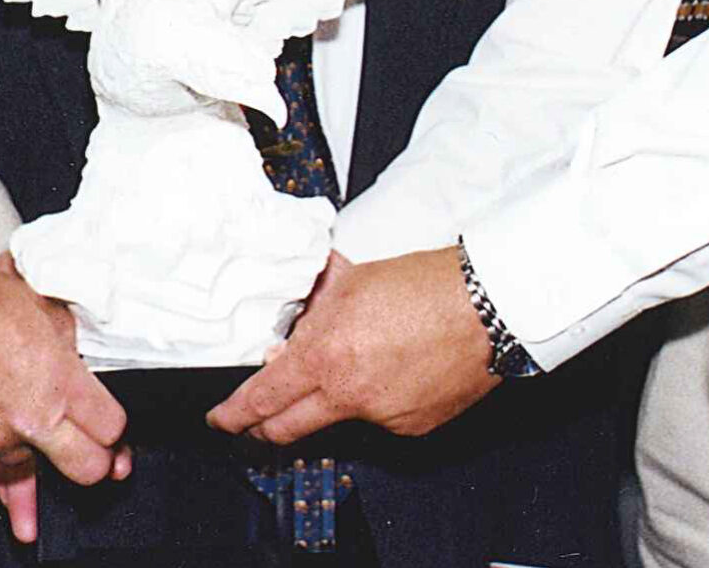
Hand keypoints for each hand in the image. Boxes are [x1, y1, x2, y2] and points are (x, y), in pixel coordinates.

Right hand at [0, 250, 130, 544]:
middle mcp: (31, 417)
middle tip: (106, 467)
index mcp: (58, 381)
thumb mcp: (39, 301)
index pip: (110, 426)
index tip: (114, 426)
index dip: (116, 428)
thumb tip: (74, 346)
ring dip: (32, 489)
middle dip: (99, 468)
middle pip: (86, 468)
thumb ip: (64, 333)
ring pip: (25, 475)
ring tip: (31, 520)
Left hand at [206, 246, 498, 444]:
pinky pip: (381, 420)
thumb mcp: (351, 280)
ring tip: (361, 359)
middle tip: (253, 419)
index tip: (222, 417)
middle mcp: (348, 395)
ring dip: (333, 400)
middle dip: (262, 427)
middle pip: (287, 429)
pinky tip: (397, 370)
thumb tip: (289, 322)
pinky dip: (377, 401)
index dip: (234, 414)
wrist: (486, 306)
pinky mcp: (412, 428)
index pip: (262, 399)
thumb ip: (312, 304)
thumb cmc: (425, 284)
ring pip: (338, 419)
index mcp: (325, 355)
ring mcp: (382, 418)